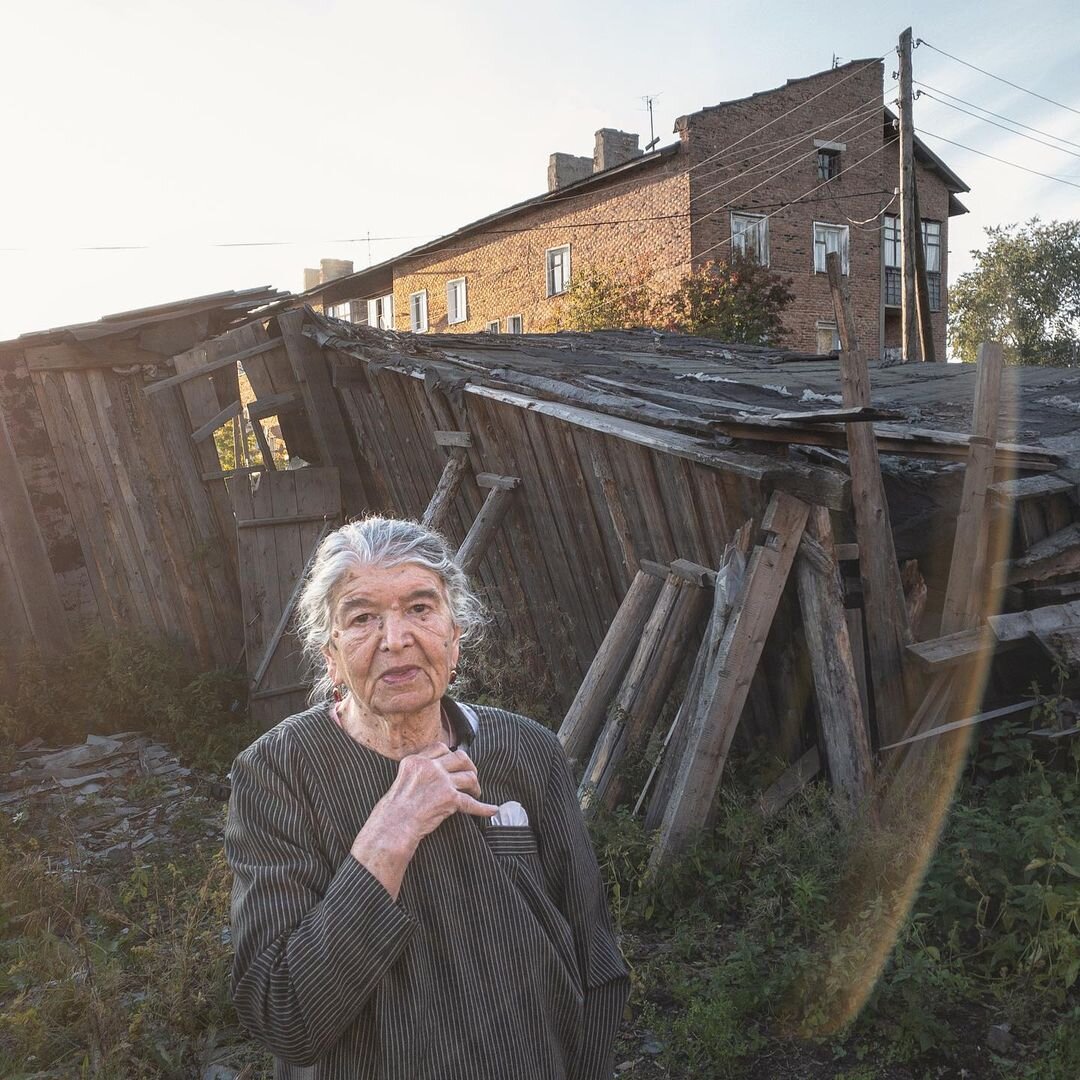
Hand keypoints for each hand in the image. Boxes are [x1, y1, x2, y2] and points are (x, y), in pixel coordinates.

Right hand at [382, 742, 498, 843]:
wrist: (394, 826)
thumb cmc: (394, 809)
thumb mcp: (402, 779)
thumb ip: (418, 770)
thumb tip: (436, 771)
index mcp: (416, 760)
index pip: (441, 748)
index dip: (451, 756)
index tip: (455, 764)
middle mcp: (430, 767)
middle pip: (459, 757)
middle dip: (469, 766)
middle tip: (472, 775)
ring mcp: (441, 781)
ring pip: (468, 777)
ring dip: (475, 786)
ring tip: (475, 793)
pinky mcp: (449, 798)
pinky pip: (471, 803)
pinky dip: (484, 808)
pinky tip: (492, 809)